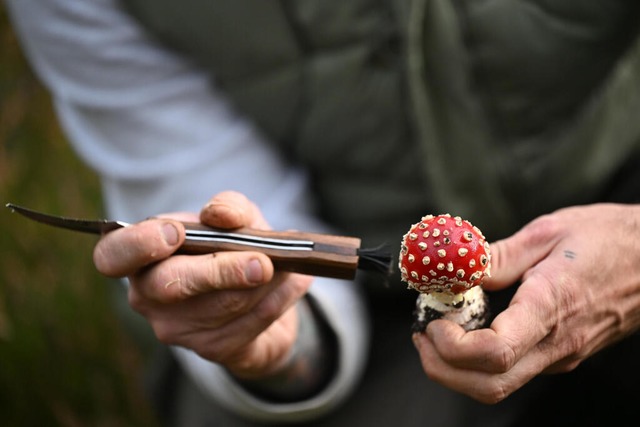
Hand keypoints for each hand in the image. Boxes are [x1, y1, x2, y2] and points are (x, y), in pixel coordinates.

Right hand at [93, 191, 312, 378]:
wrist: (259, 294)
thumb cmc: (234, 247)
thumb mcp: (236, 219)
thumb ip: (228, 208)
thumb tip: (220, 215)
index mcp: (141, 256)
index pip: (112, 255)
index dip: (138, 245)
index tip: (176, 233)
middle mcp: (148, 296)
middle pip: (170, 286)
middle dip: (220, 271)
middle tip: (260, 262)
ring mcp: (176, 328)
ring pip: (220, 305)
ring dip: (262, 283)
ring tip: (286, 263)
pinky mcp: (211, 349)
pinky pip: (249, 323)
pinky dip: (278, 299)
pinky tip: (292, 282)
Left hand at [413, 203, 639, 402]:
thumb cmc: (609, 239)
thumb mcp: (548, 232)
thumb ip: (497, 257)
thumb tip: (458, 274)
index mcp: (550, 307)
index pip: (494, 352)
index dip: (452, 347)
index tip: (433, 323)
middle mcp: (556, 344)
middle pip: (489, 385)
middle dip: (442, 369)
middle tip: (421, 336)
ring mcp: (560, 354)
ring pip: (499, 385)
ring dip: (457, 369)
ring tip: (437, 332)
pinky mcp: (561, 354)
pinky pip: (513, 371)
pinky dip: (478, 361)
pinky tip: (468, 329)